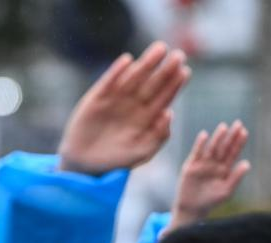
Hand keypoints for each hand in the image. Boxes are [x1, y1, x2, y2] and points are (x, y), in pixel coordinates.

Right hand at [58, 42, 189, 175]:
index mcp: (147, 116)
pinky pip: (109, 81)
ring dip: (146, 63)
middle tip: (179, 56)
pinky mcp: (97, 97)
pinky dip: (117, 71)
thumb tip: (169, 114)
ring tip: (160, 49)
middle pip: (153, 83)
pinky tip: (127, 60)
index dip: (175, 84)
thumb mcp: (142, 153)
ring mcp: (116, 99)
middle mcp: (134, 104)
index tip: (185, 71)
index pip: (165, 96)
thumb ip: (158, 137)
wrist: (85, 165)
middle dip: (166, 70)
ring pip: (134, 77)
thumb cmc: (116, 161)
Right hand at [168, 120, 250, 231]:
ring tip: (223, 127)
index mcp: (225, 169)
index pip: (233, 152)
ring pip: (212, 148)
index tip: (244, 132)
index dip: (239, 142)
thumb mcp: (226, 191)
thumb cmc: (211, 201)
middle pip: (224, 147)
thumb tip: (247, 163)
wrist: (192, 209)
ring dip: (217, 137)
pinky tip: (204, 135)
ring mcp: (203, 163)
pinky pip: (196, 152)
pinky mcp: (191, 166)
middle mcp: (215, 163)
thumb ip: (236, 177)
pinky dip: (200, 144)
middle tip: (238, 123)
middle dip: (231, 136)